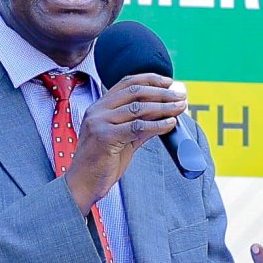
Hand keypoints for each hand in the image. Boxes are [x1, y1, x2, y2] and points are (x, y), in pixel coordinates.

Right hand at [65, 74, 185, 208]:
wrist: (83, 183)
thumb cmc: (101, 163)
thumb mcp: (123, 139)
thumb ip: (140, 126)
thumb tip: (164, 115)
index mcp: (100, 107)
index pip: (126, 83)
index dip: (150, 79)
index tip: (168, 82)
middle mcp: (98, 111)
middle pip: (135, 92)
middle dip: (161, 92)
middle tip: (180, 96)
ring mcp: (99, 122)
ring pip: (138, 108)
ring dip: (163, 106)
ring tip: (179, 107)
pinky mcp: (105, 137)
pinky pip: (137, 127)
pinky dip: (157, 124)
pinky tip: (170, 124)